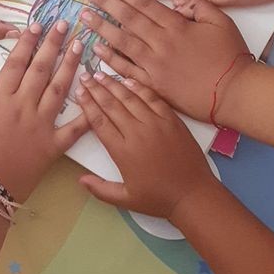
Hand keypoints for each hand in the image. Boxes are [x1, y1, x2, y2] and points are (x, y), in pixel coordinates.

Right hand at [0, 21, 86, 200]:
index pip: (16, 63)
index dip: (27, 41)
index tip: (37, 23)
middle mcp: (23, 108)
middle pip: (41, 70)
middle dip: (53, 44)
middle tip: (66, 24)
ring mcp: (41, 126)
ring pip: (59, 90)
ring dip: (71, 66)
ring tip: (80, 47)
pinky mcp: (52, 146)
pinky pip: (73, 129)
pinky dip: (86, 112)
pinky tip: (96, 95)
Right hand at [75, 71, 213, 220]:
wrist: (193, 193)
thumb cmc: (158, 199)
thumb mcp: (125, 200)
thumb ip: (100, 189)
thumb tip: (80, 179)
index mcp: (122, 151)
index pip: (99, 121)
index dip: (87, 105)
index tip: (79, 92)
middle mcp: (136, 133)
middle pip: (111, 105)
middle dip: (96, 89)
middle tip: (85, 76)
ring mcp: (156, 124)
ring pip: (130, 98)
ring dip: (113, 85)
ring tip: (101, 74)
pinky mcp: (171, 120)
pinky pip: (152, 99)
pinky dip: (139, 88)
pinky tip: (129, 80)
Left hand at [78, 0, 252, 121]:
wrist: (234, 93)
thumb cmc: (230, 56)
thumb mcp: (221, 21)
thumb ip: (198, 5)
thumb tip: (177, 0)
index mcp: (177, 26)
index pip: (144, 4)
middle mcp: (161, 43)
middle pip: (128, 19)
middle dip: (106, 4)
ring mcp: (155, 65)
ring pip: (122, 42)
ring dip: (101, 28)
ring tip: (84, 16)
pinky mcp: (153, 85)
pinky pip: (126, 70)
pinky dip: (111, 60)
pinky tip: (96, 50)